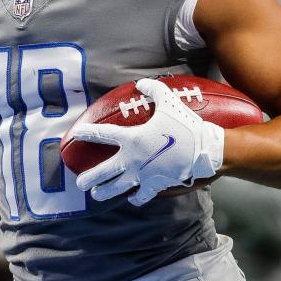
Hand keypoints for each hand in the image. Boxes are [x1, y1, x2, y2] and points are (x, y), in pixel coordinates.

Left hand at [73, 78, 224, 205]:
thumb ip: (153, 90)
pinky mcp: (155, 185)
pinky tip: (131, 198)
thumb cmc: (185, 125)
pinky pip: (141, 195)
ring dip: (105, 192)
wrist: (204, 150)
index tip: (76, 135)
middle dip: (89, 178)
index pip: (102, 134)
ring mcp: (142, 174)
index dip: (87, 134)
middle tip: (79, 183)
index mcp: (131, 138)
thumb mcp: (168, 102)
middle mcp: (132, 159)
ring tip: (96, 195)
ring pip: (117, 188)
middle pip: (104, 171)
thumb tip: (141, 83)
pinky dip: (135, 198)